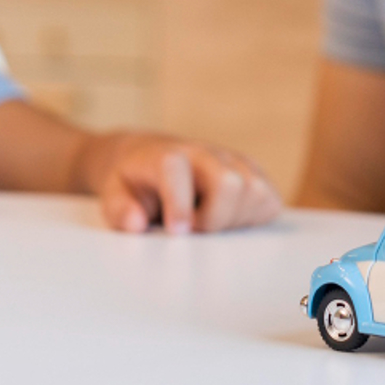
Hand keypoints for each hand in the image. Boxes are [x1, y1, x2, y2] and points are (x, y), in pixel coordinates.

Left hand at [79, 132, 281, 233]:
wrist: (152, 156)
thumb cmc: (136, 181)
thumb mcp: (114, 193)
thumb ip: (119, 210)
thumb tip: (136, 223)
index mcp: (167, 155)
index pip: (178, 170)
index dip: (180, 203)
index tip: (178, 232)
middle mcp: (205, 152)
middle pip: (229, 183)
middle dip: (215, 219)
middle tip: (195, 230)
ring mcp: (233, 160)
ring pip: (255, 191)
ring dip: (235, 220)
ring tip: (210, 223)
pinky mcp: (253, 172)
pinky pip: (270, 200)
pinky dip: (254, 217)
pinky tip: (228, 220)